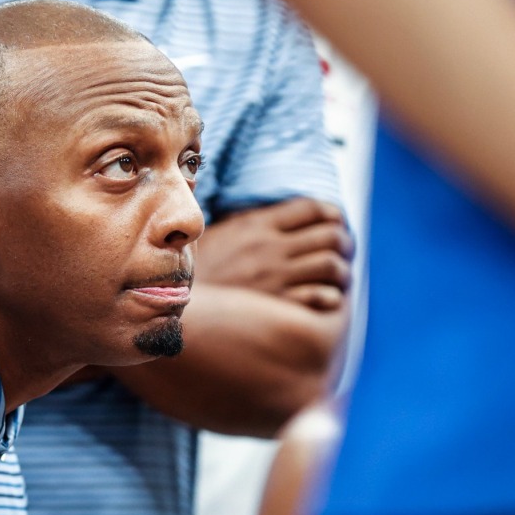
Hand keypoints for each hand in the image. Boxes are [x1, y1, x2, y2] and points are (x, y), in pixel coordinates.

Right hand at [195, 197, 352, 310]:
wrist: (170, 305)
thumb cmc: (193, 272)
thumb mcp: (215, 235)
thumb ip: (244, 223)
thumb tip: (266, 215)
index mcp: (256, 225)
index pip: (310, 208)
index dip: (331, 213)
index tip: (334, 221)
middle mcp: (270, 249)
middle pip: (330, 235)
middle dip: (344, 242)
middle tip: (343, 250)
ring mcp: (275, 278)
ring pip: (332, 265)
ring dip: (342, 270)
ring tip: (338, 276)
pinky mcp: (276, 307)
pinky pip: (319, 297)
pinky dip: (331, 297)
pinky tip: (327, 299)